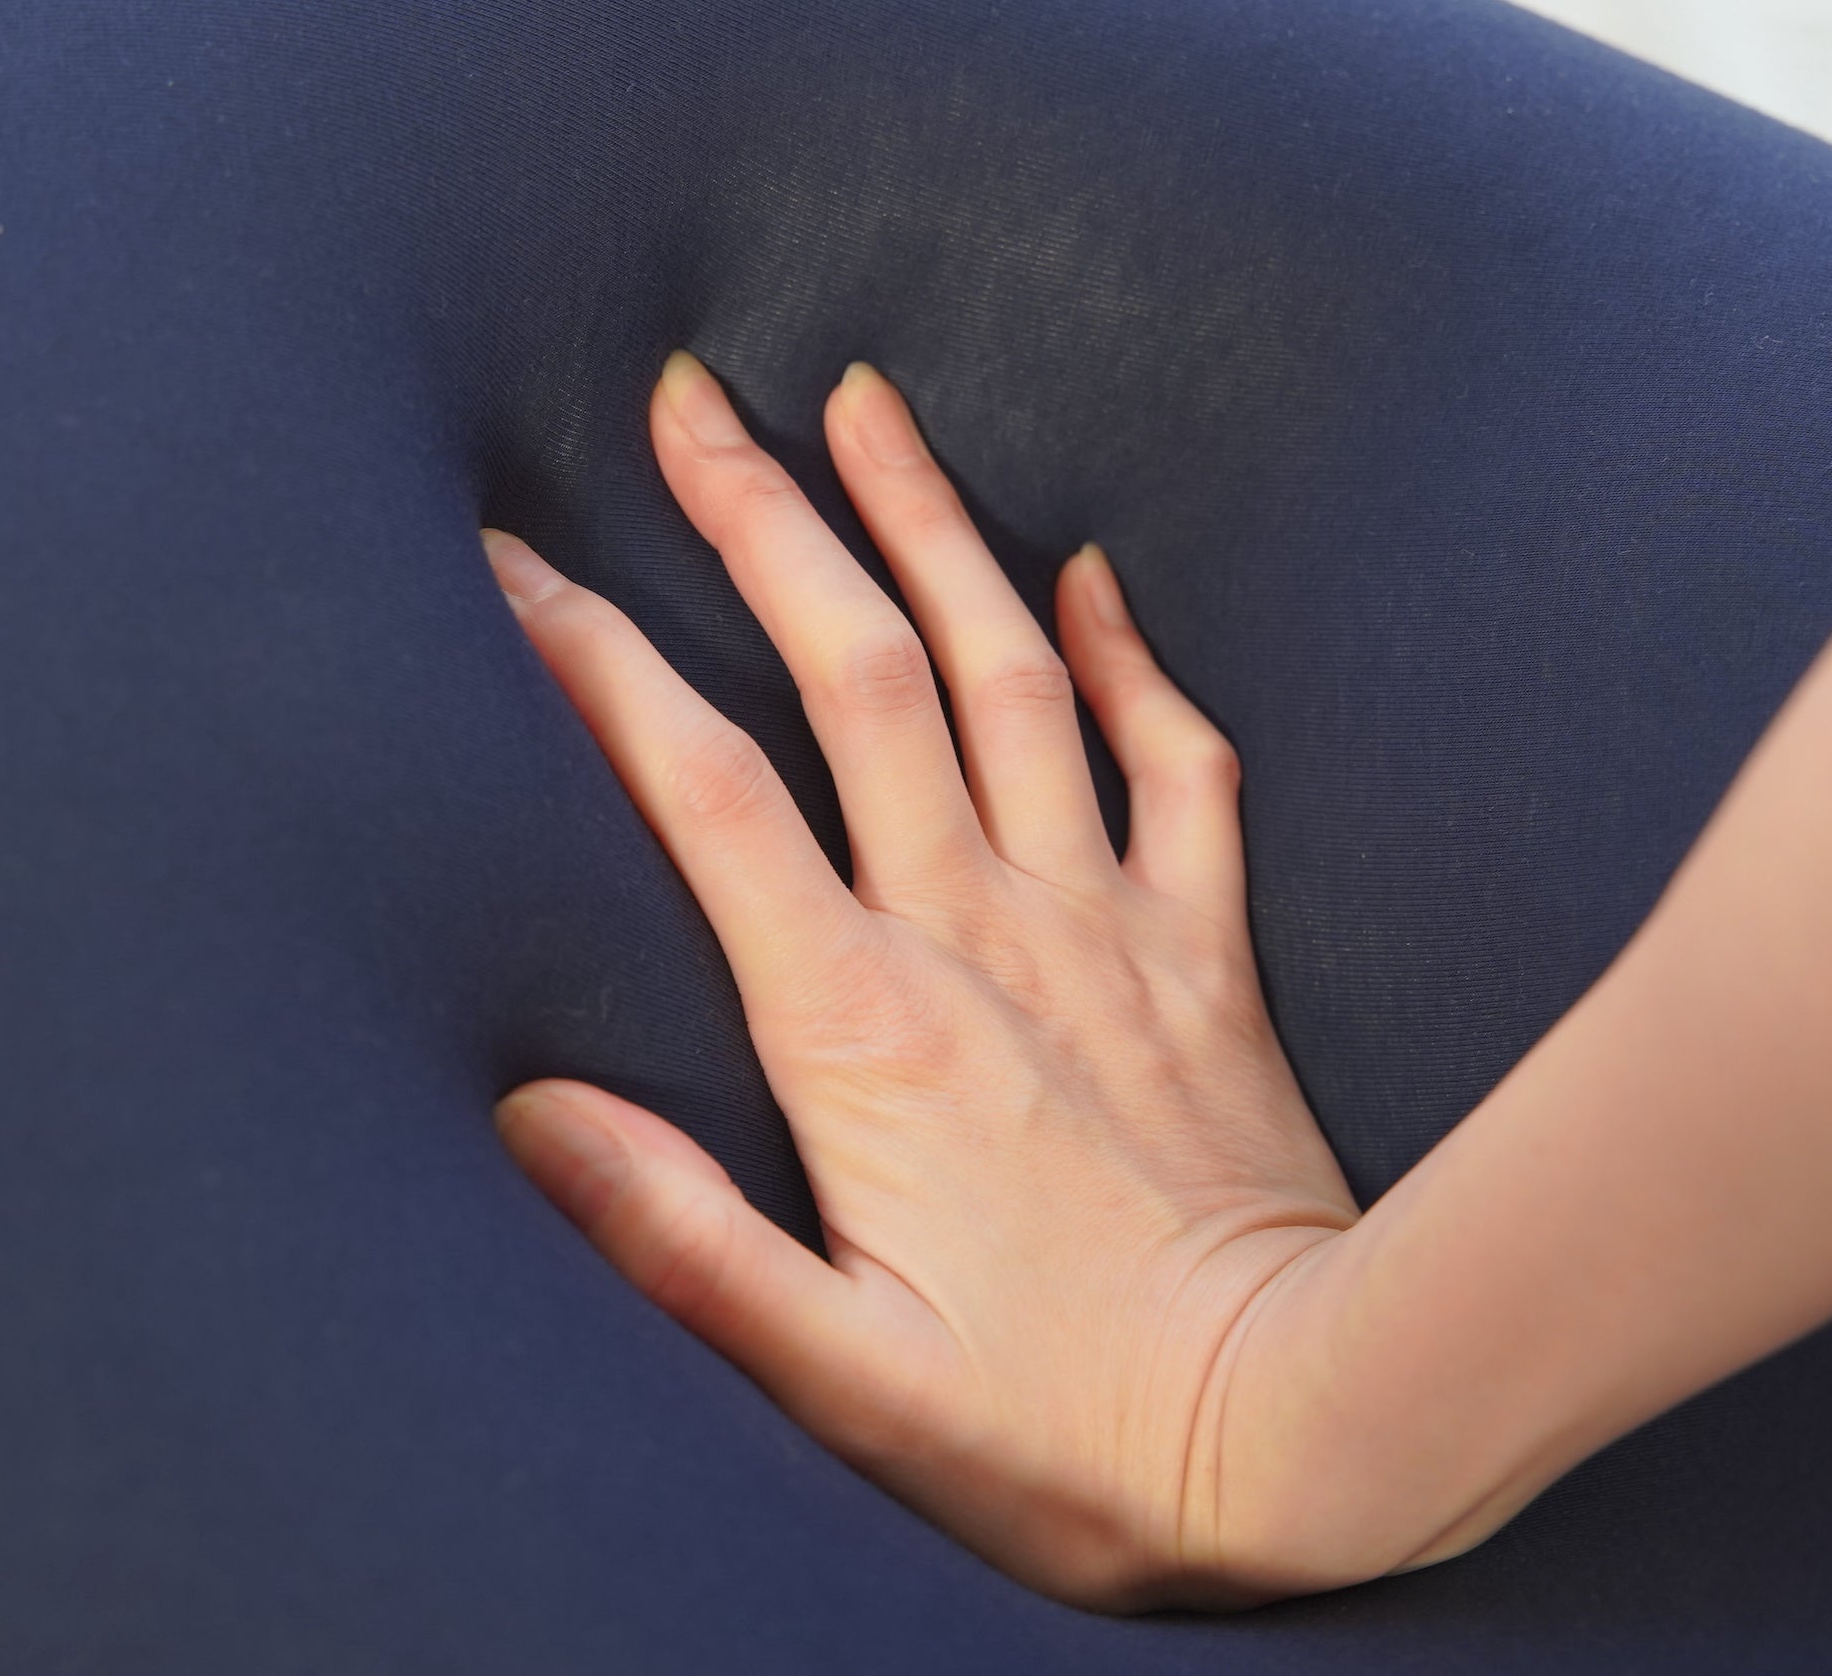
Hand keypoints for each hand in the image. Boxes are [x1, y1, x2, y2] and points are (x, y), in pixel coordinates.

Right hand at [484, 352, 1365, 1608]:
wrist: (1317, 1431)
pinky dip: (1134, 655)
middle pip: (854, 672)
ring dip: (931, 530)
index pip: (702, 789)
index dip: (598, 659)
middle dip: (766, 519)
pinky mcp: (1206, 955)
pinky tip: (1095, 571)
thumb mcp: (838, 1373)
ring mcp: (1105, 927)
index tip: (514, 560)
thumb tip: (527, 1108)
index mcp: (862, 1025)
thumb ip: (678, 1236)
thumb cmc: (1067, 1435)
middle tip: (696, 395)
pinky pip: (1178, 763)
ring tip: (866, 405)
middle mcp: (979, 932)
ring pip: (1007, 674)